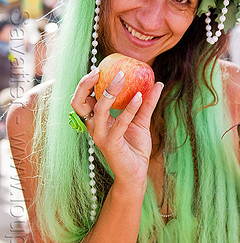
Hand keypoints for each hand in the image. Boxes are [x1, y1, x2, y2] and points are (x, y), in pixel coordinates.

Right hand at [70, 68, 163, 191]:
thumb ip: (147, 103)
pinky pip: (119, 123)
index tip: (99, 68)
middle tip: (99, 70)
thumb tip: (157, 83)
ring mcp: (100, 136)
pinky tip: (139, 97)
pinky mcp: (111, 144)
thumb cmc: (135, 148)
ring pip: (98, 109)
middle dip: (85, 84)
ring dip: (110, 91)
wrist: (136, 174)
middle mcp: (94, 127)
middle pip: (79, 102)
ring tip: (123, 77)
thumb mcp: (141, 121)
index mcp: (97, 120)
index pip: (82, 99)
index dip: (86, 83)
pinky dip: (129, 108)